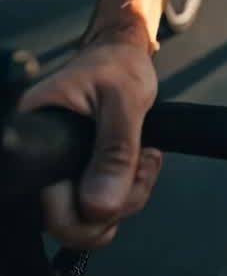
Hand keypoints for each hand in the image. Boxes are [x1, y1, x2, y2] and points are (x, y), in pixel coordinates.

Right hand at [19, 42, 160, 248]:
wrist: (124, 54)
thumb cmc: (117, 64)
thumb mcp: (124, 98)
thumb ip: (116, 151)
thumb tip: (101, 207)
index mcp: (32, 134)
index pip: (46, 203)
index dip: (86, 209)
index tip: (126, 178)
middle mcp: (38, 160)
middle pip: (67, 221)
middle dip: (115, 205)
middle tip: (144, 166)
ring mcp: (57, 171)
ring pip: (86, 219)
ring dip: (125, 199)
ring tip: (145, 160)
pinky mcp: (75, 176)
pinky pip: (96, 208)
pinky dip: (123, 196)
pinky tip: (138, 168)